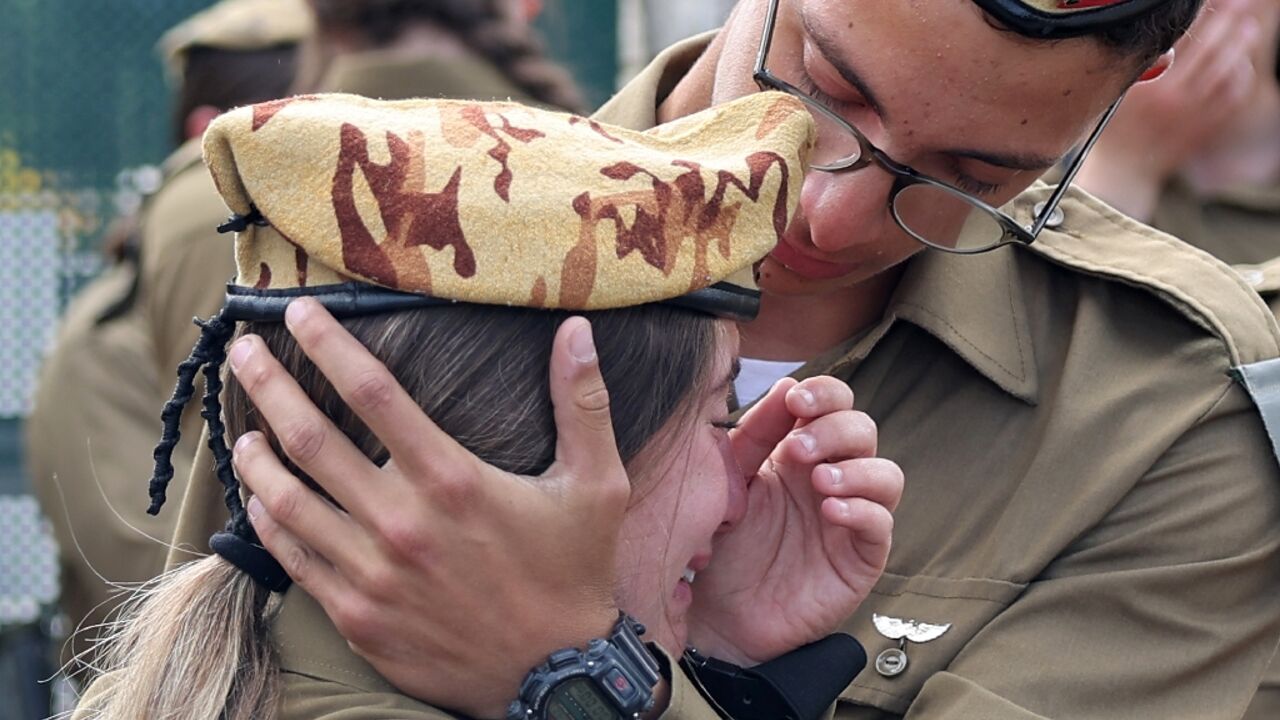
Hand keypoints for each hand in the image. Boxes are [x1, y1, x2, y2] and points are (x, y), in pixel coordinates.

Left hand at [228, 298, 624, 718]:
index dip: (329, 343)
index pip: (372, 392)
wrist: (556, 675)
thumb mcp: (597, 485)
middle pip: (311, 439)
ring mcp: (372, 574)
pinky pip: (295, 560)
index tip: (300, 310)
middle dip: (268, 385)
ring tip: (242, 428)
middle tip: (243, 353)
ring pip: (286, 502)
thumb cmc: (574, 573)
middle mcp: (402, 522)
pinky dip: (269, 524)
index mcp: (452, 480)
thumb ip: (583, 403)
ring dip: (255, 457)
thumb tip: (578, 328)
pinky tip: (261, 500)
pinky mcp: (358, 618)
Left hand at [687, 376, 899, 665]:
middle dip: (835, 430)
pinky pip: (882, 524)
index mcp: (800, 450)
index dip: (824, 394)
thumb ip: (753, 436)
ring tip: (818, 482)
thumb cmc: (725, 544)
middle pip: (863, 430)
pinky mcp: (862, 557)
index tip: (795, 401)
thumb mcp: (730, 482)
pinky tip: (830, 511)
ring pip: (886, 474)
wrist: (720, 613)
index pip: (834, 403)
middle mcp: (833, 477)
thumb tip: (787, 384)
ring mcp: (852, 516)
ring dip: (856, 469)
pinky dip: (862, 510)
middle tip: (798, 449)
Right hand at [1074, 0, 1260, 219]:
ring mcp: (1193, 114)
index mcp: (1147, 88)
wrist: (1123, 176)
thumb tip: (1164, 44)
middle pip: (1210, 50)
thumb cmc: (1112, 135)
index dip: (1196, 17)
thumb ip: (1136, 71)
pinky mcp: (1205, 128)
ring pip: (1228, 72)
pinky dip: (1241, 78)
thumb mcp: (1112, 99)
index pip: (1177, 41)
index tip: (1206, 2)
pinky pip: (1232, 98)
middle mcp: (1173, 99)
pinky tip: (1243, 65)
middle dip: (1228, 21)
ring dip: (1241, 46)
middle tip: (1243, 1)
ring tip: (1250, 27)